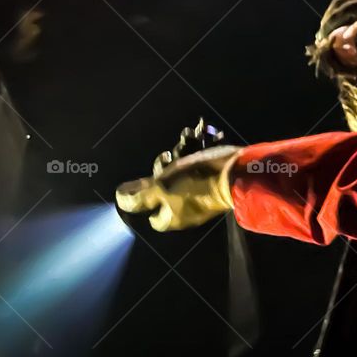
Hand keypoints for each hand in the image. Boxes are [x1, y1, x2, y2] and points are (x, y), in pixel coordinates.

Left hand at [115, 145, 239, 230]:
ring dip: (178, 157)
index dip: (146, 202)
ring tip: (182, 141)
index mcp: (173, 217)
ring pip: (181, 176)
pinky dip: (194, 152)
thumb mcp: (161, 188)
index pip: (154, 220)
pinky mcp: (214, 179)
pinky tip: (194, 136)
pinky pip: (198, 165)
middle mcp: (187, 209)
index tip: (146, 184)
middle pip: (165, 192)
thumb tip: (119, 199)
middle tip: (166, 158)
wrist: (236, 170)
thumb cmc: (196, 181)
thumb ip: (139, 196)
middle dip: (162, 171)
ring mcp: (201, 194)